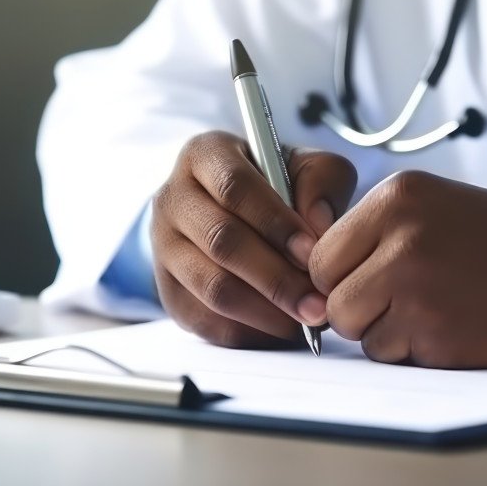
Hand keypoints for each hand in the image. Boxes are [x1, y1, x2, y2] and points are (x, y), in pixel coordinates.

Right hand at [152, 131, 356, 348]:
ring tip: (306, 318)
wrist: (236, 215)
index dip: (275, 222)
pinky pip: (206, 320)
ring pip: (212, 287)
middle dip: (276, 277)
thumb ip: (322, 181)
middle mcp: (173, 198)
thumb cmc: (278, 187)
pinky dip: (249, 330)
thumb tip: (319, 225)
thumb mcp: (306, 168)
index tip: (313, 252)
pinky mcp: (169, 292)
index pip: (234, 187)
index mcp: (204, 155)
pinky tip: (281, 327)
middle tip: (317, 302)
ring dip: (265, 310)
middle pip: (221, 241)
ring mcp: (164, 248)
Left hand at [308, 171, 486, 367]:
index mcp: (399, 196)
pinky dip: (417, 353)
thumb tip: (314, 276)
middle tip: (406, 301)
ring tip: (440, 311)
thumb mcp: (442, 207)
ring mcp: (416, 288)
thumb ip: (379, 232)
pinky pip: (392, 356)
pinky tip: (458, 329)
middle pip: (331, 296)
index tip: (370, 281)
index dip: (340, 277)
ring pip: (357, 332)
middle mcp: (401, 237)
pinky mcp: (435, 335)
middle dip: (359, 309)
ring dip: (388, 334)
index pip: (322, 252)